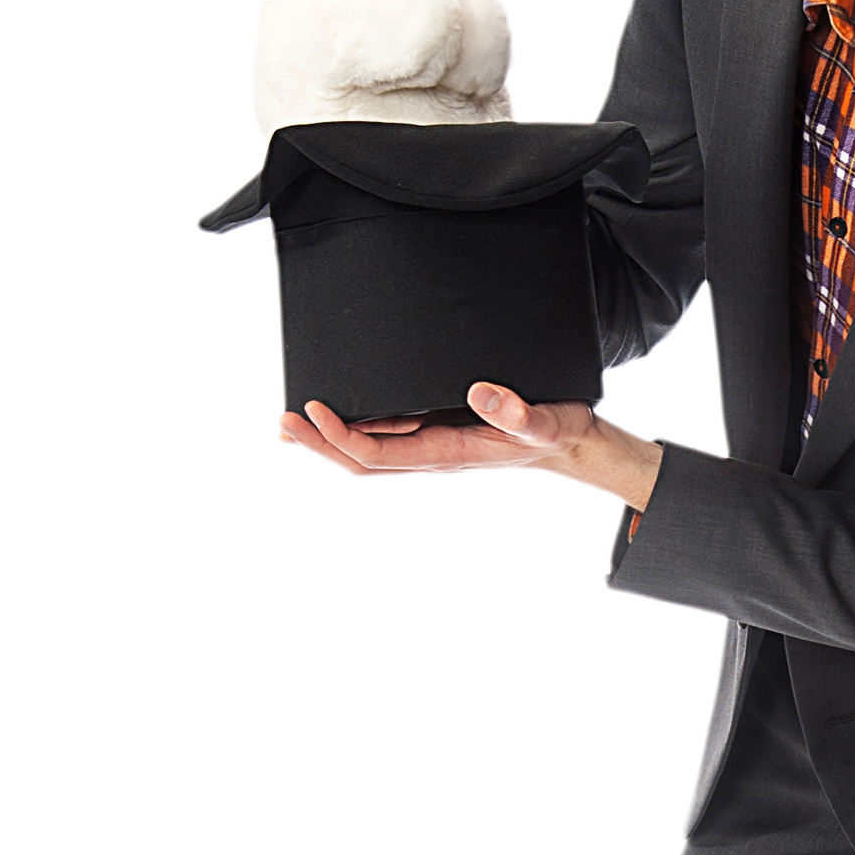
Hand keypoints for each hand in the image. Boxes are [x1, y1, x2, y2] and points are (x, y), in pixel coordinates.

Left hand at [280, 384, 663, 509]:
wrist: (572, 444)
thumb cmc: (557, 431)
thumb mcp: (545, 421)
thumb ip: (517, 411)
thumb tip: (479, 394)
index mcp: (448, 452)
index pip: (381, 452)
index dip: (342, 435)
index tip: (314, 410)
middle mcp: (432, 452)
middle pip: (361, 459)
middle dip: (319, 444)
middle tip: (283, 422)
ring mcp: (431, 445)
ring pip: (369, 451)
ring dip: (329, 440)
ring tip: (292, 424)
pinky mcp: (436, 432)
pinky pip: (386, 439)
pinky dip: (355, 429)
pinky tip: (338, 416)